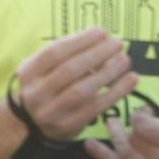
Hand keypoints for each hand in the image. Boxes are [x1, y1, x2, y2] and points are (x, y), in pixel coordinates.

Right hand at [12, 27, 138, 141]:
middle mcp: (36, 93)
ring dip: (108, 73)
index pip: (53, 53)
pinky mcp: (68, 126)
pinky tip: (131, 80)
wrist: (32, 122)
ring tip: (124, 60)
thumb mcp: (45, 68)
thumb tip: (100, 41)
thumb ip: (68, 54)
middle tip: (117, 43)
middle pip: (69, 70)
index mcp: (28, 73)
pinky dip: (116, 92)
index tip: (101, 31)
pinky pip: (96, 108)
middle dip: (96, 54)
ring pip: (82, 90)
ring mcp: (51, 112)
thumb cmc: (45, 86)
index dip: (79, 41)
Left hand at [84, 107, 158, 158]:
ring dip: (114, 138)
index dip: (138, 117)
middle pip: (135, 141)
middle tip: (127, 121)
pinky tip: (89, 145)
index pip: (147, 127)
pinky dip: (103, 157)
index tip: (140, 114)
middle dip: (128, 127)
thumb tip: (144, 110)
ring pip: (126, 155)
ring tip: (110, 124)